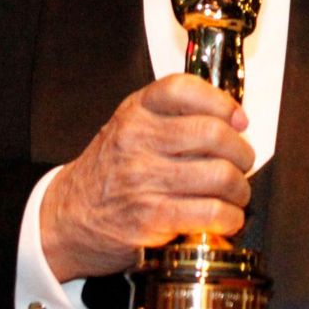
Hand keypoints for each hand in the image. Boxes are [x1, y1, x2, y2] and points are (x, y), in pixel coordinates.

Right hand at [40, 74, 253, 280]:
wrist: (66, 219)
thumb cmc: (106, 174)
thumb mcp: (128, 128)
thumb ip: (171, 116)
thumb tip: (232, 118)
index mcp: (135, 112)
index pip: (185, 89)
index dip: (222, 103)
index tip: (239, 119)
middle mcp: (138, 140)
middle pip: (213, 134)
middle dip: (242, 152)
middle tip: (242, 163)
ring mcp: (143, 179)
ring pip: (219, 175)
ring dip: (239, 189)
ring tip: (235, 194)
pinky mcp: (151, 218)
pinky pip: (210, 212)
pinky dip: (229, 217)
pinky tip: (226, 217)